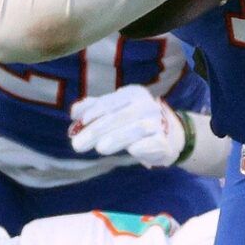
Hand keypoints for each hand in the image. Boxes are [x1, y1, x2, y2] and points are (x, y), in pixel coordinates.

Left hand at [70, 85, 185, 167]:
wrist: (169, 135)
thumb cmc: (134, 122)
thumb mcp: (115, 110)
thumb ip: (94, 109)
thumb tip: (74, 112)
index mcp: (133, 93)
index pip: (109, 103)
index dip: (92, 114)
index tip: (76, 126)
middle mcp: (147, 105)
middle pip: (119, 117)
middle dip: (96, 131)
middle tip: (77, 145)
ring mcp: (158, 122)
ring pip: (137, 129)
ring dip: (117, 138)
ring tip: (100, 148)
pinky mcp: (164, 141)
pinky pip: (153, 143)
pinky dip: (142, 146)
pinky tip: (132, 151)